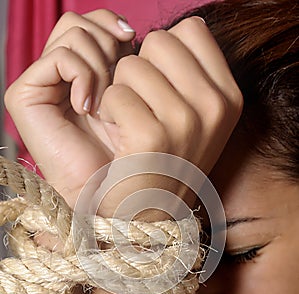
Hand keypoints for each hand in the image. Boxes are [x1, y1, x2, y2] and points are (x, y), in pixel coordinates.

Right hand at [4, 9, 134, 206]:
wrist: (107, 188)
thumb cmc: (124, 149)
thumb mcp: (130, 94)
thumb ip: (122, 58)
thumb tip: (127, 29)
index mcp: (82, 72)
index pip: (92, 23)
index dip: (112, 26)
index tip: (131, 41)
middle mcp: (57, 75)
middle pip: (80, 22)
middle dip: (107, 45)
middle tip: (116, 85)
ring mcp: (40, 83)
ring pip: (72, 33)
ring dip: (98, 66)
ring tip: (102, 103)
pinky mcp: (25, 95)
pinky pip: (61, 58)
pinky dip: (82, 77)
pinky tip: (86, 108)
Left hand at [97, 17, 242, 215]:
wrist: (149, 214)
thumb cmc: (163, 160)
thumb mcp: (195, 118)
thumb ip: (188, 73)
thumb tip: (159, 38)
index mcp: (228, 97)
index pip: (191, 30)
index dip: (164, 54)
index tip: (159, 86)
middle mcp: (214, 106)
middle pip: (159, 40)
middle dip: (140, 70)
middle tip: (142, 108)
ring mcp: (186, 121)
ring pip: (131, 65)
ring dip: (121, 93)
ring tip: (131, 127)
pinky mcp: (152, 137)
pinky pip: (114, 94)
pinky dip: (108, 114)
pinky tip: (120, 139)